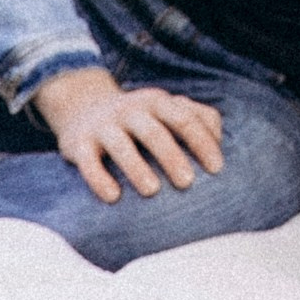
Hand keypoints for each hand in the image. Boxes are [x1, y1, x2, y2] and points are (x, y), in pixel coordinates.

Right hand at [31, 64, 224, 203]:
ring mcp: (104, 125)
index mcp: (158, 102)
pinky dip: (99, 178)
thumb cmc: (139, 117)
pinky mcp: (78, 143)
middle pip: (154, 131)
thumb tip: (221, 142)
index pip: (185, 118)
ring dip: (137, 167)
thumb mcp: (166, 108)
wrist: (82, 104)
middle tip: (188, 183)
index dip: (202, 142)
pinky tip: (113, 197)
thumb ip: (197, 117)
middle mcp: (131, 110)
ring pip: (120, 145)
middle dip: (172, 156)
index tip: (217, 169)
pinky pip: (88, 162)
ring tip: (152, 191)